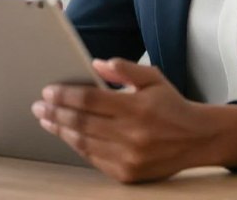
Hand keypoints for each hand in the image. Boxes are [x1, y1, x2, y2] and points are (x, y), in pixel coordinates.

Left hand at [31, 58, 236, 182]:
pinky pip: (94, 159)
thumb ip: (125, 69)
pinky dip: (77, 146)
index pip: (90, 99)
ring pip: (84, 142)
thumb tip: (96, 63)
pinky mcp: (127, 174)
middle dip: (56, 112)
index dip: (66, 94)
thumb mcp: (153, 78)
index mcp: (136, 107)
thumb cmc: (171, 104)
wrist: (197, 139)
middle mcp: (131, 134)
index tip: (48, 90)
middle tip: (39, 105)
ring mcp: (129, 157)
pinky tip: (66, 135)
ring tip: (46, 120)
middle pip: (82, 122)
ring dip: (60, 130)